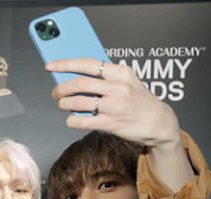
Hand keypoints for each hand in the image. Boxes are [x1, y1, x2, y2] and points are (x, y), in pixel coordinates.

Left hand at [47, 58, 193, 190]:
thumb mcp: (126, 82)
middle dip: (61, 88)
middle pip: (80, 83)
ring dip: (64, 104)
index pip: (88, 63)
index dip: (65, 64)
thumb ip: (104, 78)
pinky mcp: (112, 123)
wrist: (159, 122)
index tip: (51, 65)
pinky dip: (72, 120)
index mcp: (120, 72)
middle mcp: (118, 87)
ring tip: (62, 105)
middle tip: (55, 92)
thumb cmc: (138, 101)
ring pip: (79, 102)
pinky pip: (84, 121)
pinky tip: (71, 119)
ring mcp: (115, 105)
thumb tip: (75, 77)